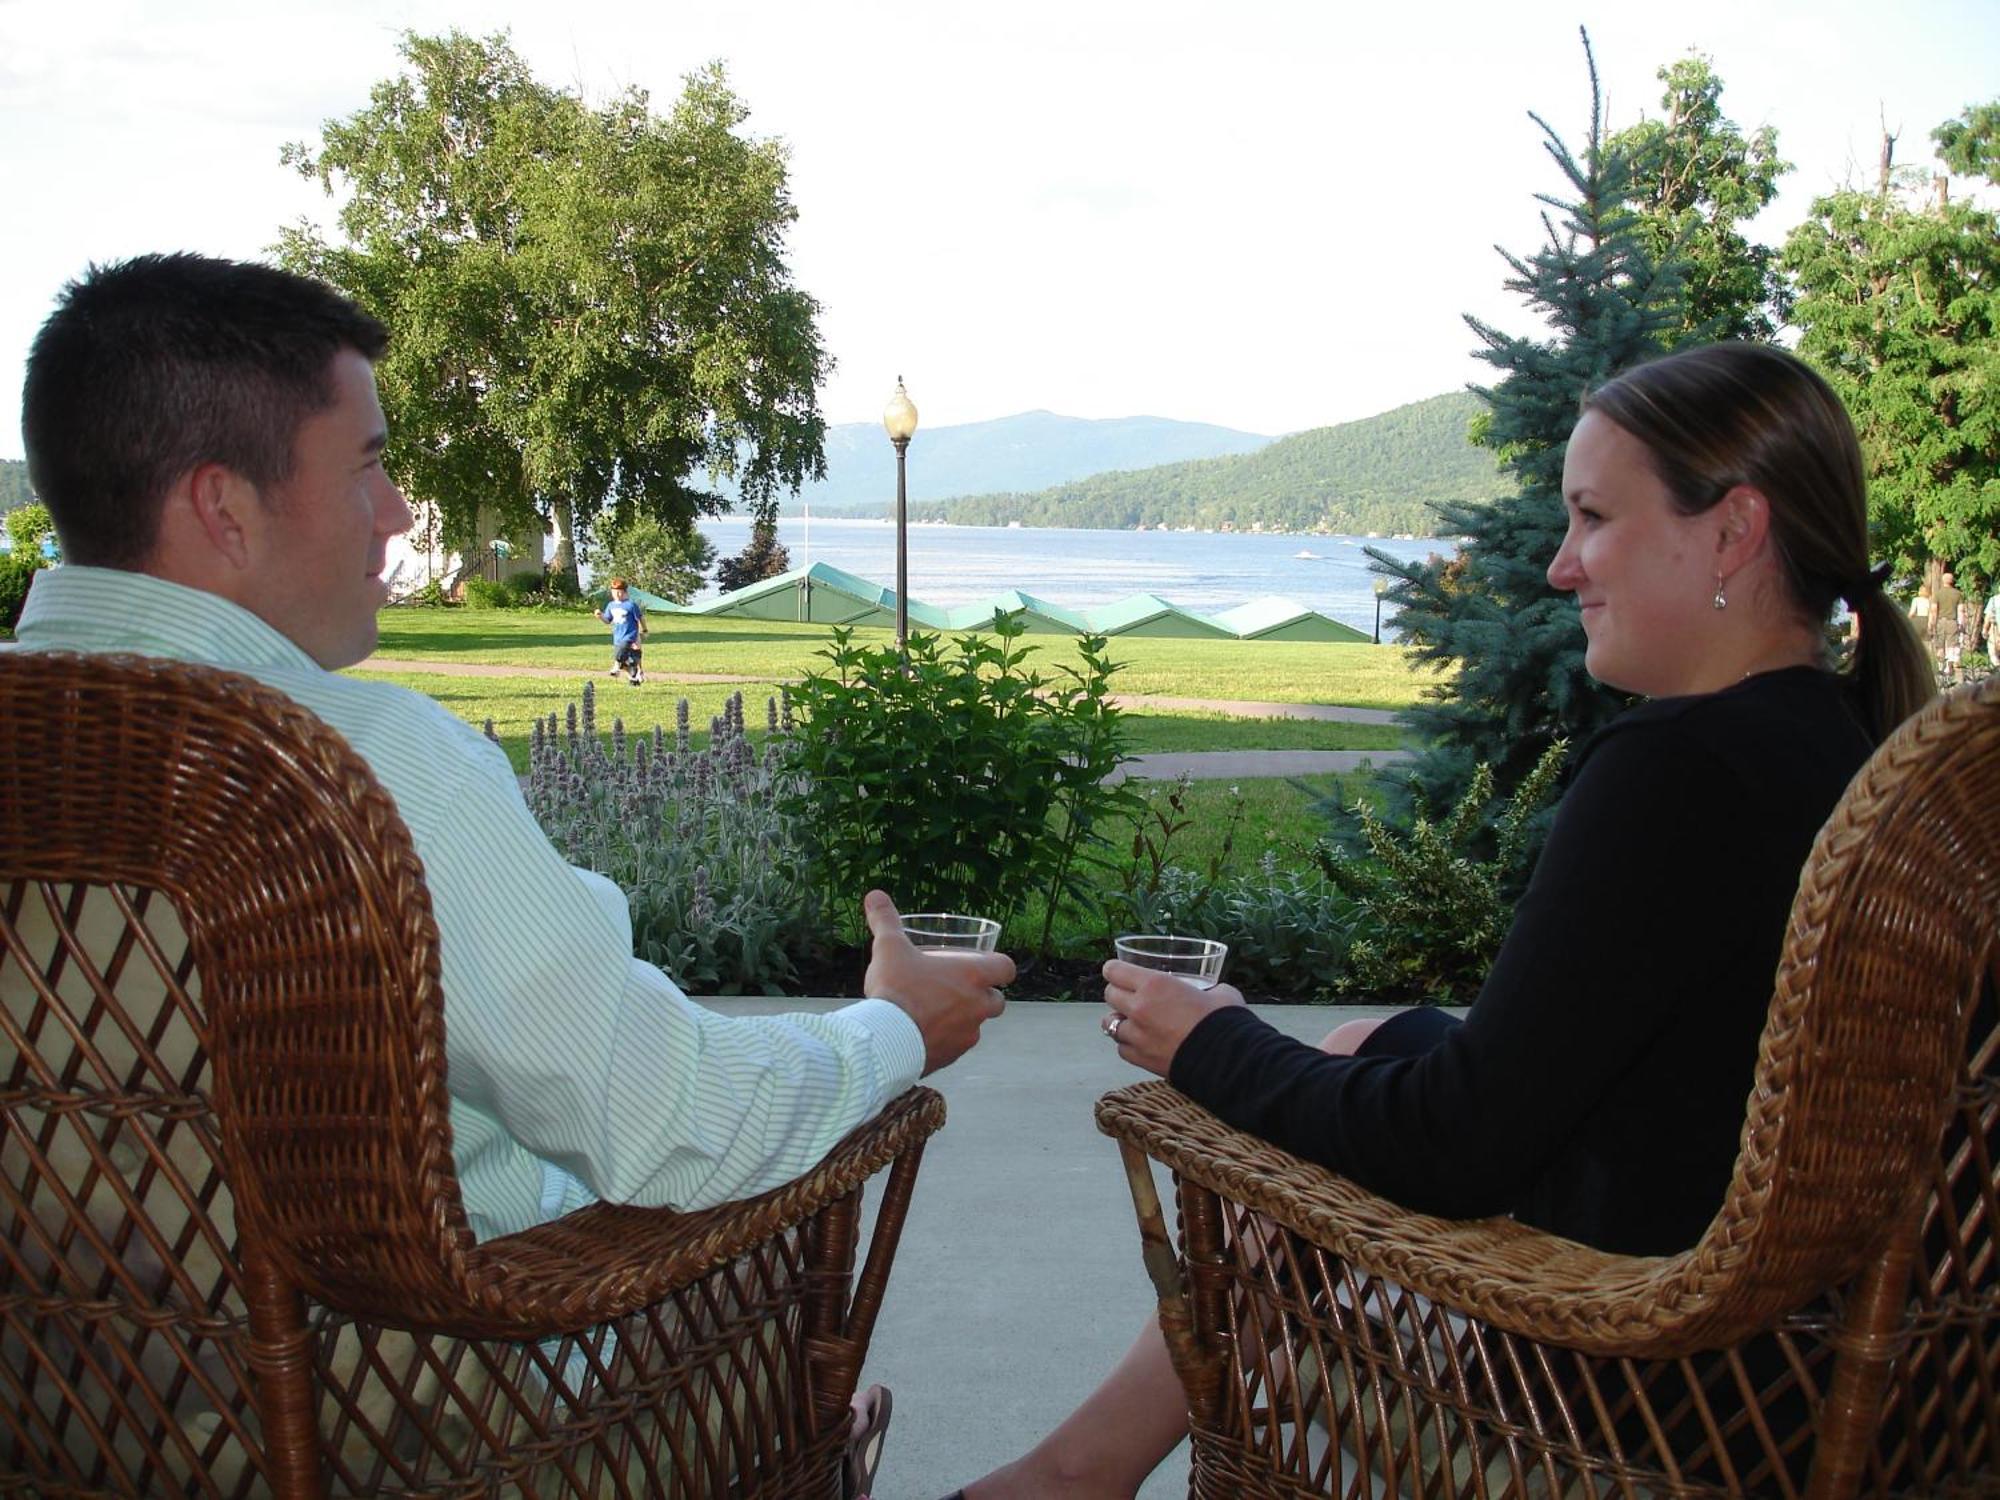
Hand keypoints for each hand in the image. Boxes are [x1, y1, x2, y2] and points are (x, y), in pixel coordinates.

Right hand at [862, 891, 1012, 1074]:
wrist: (886, 1039)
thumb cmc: (896, 988)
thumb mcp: (889, 948)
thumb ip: (886, 920)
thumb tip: (874, 895)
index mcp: (972, 976)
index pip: (1007, 968)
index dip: (999, 966)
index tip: (986, 965)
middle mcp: (978, 1005)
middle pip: (997, 1001)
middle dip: (983, 996)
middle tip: (957, 990)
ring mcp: (967, 1034)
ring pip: (976, 1026)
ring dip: (964, 1019)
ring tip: (936, 1013)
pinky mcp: (953, 1056)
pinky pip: (957, 1046)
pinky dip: (946, 1040)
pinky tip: (923, 1035)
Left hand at [1100, 960, 1245, 1076]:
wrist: (1228, 1061)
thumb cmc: (1225, 1021)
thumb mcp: (1220, 992)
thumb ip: (1207, 989)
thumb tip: (1213, 992)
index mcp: (1154, 984)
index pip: (1115, 971)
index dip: (1114, 969)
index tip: (1116, 971)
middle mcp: (1139, 1008)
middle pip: (1109, 995)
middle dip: (1117, 993)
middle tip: (1128, 994)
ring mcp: (1137, 1036)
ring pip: (1109, 1024)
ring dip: (1119, 1020)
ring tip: (1131, 1021)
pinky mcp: (1141, 1059)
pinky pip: (1122, 1049)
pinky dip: (1128, 1044)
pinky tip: (1140, 1042)